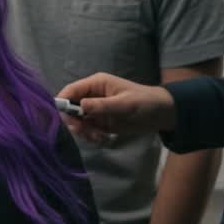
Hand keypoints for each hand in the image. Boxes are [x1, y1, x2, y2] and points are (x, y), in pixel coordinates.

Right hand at [56, 73, 176, 138]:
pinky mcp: (100, 122)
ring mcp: (95, 110)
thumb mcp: (124, 104)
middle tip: (84, 132)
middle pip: (70, 108)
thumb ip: (101, 106)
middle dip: (74, 122)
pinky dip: (91, 136)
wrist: (161, 114)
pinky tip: (102, 139)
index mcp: (95, 84)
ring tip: (98, 137)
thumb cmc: (144, 102)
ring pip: (77, 121)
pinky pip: (87, 130)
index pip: (71, 90)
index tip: (62, 119)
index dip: (62, 103)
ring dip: (83, 131)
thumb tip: (79, 106)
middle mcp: (92, 96)